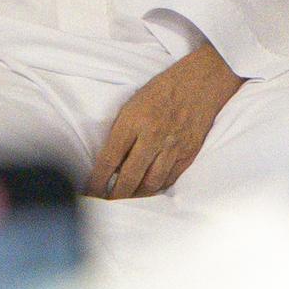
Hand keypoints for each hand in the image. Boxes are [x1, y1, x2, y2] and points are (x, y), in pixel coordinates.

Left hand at [89, 39, 242, 197]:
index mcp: (132, 122)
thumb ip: (121, 132)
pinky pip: (170, 179)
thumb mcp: (131, 105)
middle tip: (104, 204)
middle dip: (114, 195)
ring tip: (124, 202)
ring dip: (136, 196)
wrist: (200, 83)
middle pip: (130, 177)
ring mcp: (173, 148)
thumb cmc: (160, 90)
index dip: (97, 179)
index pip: (109, 159)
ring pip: (151, 183)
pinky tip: (147, 193)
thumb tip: (110, 161)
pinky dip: (157, 189)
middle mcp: (152, 137)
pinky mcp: (189, 154)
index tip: (87, 191)